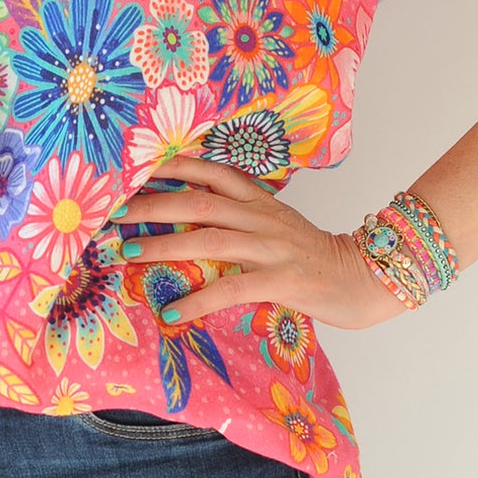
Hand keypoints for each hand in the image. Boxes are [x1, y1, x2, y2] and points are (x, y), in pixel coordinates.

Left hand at [112, 153, 410, 331]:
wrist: (366, 277)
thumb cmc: (314, 256)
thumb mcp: (276, 224)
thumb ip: (240, 217)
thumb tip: (189, 220)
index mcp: (259, 199)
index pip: (210, 170)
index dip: (169, 166)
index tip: (131, 167)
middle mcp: (261, 216)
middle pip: (197, 200)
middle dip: (151, 204)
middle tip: (112, 212)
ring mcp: (271, 246)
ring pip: (208, 238)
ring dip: (163, 245)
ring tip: (126, 252)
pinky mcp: (282, 279)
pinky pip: (232, 287)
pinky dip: (198, 300)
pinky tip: (173, 312)